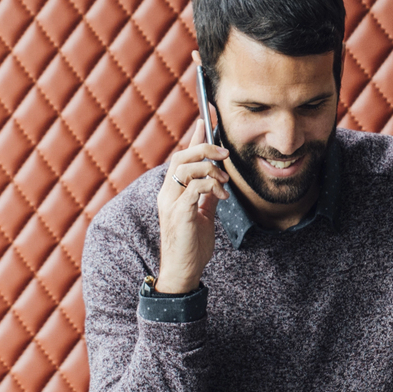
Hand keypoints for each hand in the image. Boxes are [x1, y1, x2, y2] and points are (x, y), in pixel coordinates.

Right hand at [153, 125, 232, 294]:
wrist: (183, 272)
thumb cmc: (192, 246)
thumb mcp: (203, 215)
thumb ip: (207, 196)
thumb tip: (218, 180)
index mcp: (171, 192)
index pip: (181, 156)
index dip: (194, 137)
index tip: (207, 119)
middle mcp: (167, 194)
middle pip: (181, 156)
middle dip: (205, 148)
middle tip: (226, 153)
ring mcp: (171, 203)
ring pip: (187, 168)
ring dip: (211, 169)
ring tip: (225, 183)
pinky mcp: (180, 213)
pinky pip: (195, 187)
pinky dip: (212, 186)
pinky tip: (222, 197)